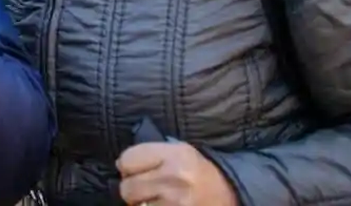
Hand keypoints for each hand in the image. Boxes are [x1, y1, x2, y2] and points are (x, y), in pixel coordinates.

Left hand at [117, 141, 236, 205]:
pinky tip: (161, 205)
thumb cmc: (198, 171)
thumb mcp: (179, 150)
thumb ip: (151, 153)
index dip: (128, 166)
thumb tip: (120, 165)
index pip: (127, 160)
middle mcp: (176, 177)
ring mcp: (176, 202)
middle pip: (127, 187)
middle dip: (132, 189)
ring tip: (156, 199)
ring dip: (141, 204)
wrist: (230, 193)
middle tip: (145, 188)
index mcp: (175, 154)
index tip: (135, 170)